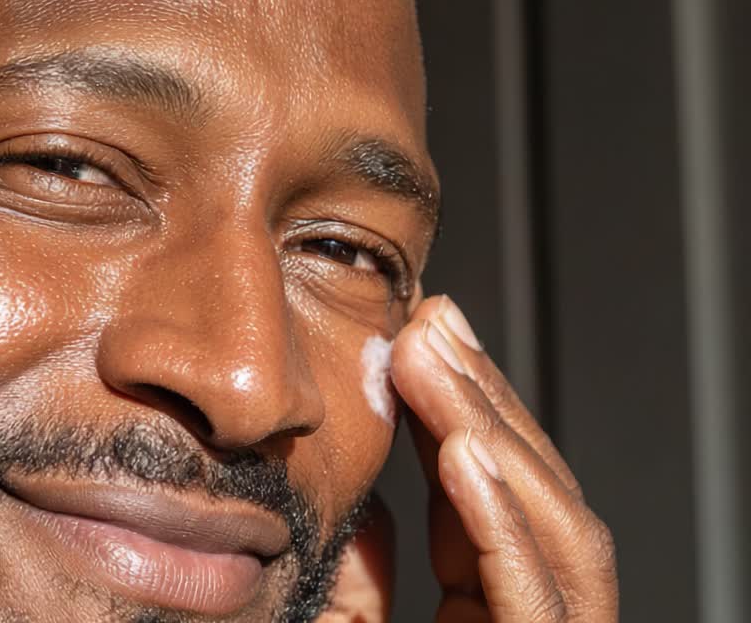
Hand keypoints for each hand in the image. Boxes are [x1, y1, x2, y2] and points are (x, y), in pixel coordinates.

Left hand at [321, 295, 617, 621]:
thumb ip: (360, 586)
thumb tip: (363, 511)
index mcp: (490, 610)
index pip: (486, 497)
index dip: (458, 413)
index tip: (422, 337)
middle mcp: (532, 617)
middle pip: (532, 497)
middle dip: (484, 400)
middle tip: (432, 319)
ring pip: (553, 531)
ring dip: (490, 431)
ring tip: (432, 357)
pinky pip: (533, 600)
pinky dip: (501, 520)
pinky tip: (463, 453)